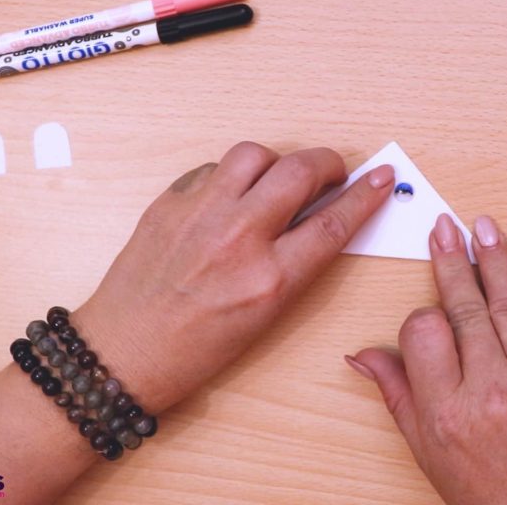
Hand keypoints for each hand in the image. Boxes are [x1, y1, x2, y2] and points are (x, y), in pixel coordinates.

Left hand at [72, 142, 393, 412]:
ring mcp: (200, 215)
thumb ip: (297, 264)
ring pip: (255, 155)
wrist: (125, 350)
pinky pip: (213, 168)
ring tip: (278, 180)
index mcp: (269, 280)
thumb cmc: (196, 347)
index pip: (333, 221)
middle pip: (301, 172)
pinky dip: (232, 175)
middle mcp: (237, 239)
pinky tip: (232, 196)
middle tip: (332, 171)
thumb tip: (322, 218)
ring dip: (278, 162)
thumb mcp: (266, 315)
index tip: (380, 179)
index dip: (366, 195)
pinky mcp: (169, 203)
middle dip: (328, 163)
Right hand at [349, 214, 506, 504]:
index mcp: (448, 410)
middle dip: (453, 262)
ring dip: (494, 259)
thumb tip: (362, 355)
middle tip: (444, 229)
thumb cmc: (484, 487)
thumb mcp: (425, 448)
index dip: (422, 315)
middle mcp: (492, 390)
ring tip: (481, 227)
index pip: (425, 333)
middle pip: (467, 308)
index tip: (427, 311)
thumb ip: (396, 393)